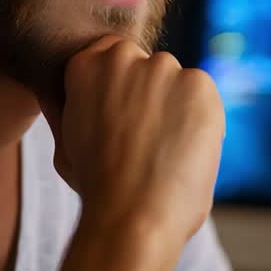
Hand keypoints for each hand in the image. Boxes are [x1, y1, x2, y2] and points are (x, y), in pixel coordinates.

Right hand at [43, 35, 224, 244]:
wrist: (131, 215)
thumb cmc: (96, 189)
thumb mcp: (67, 143)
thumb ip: (75, 112)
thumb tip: (72, 102)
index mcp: (86, 64)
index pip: (112, 55)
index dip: (123, 86)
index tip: (125, 116)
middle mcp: (124, 55)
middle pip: (148, 68)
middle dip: (151, 95)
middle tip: (147, 139)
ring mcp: (163, 67)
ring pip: (178, 83)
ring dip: (177, 108)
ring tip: (166, 152)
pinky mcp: (199, 83)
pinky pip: (203, 98)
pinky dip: (202, 120)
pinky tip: (185, 151)